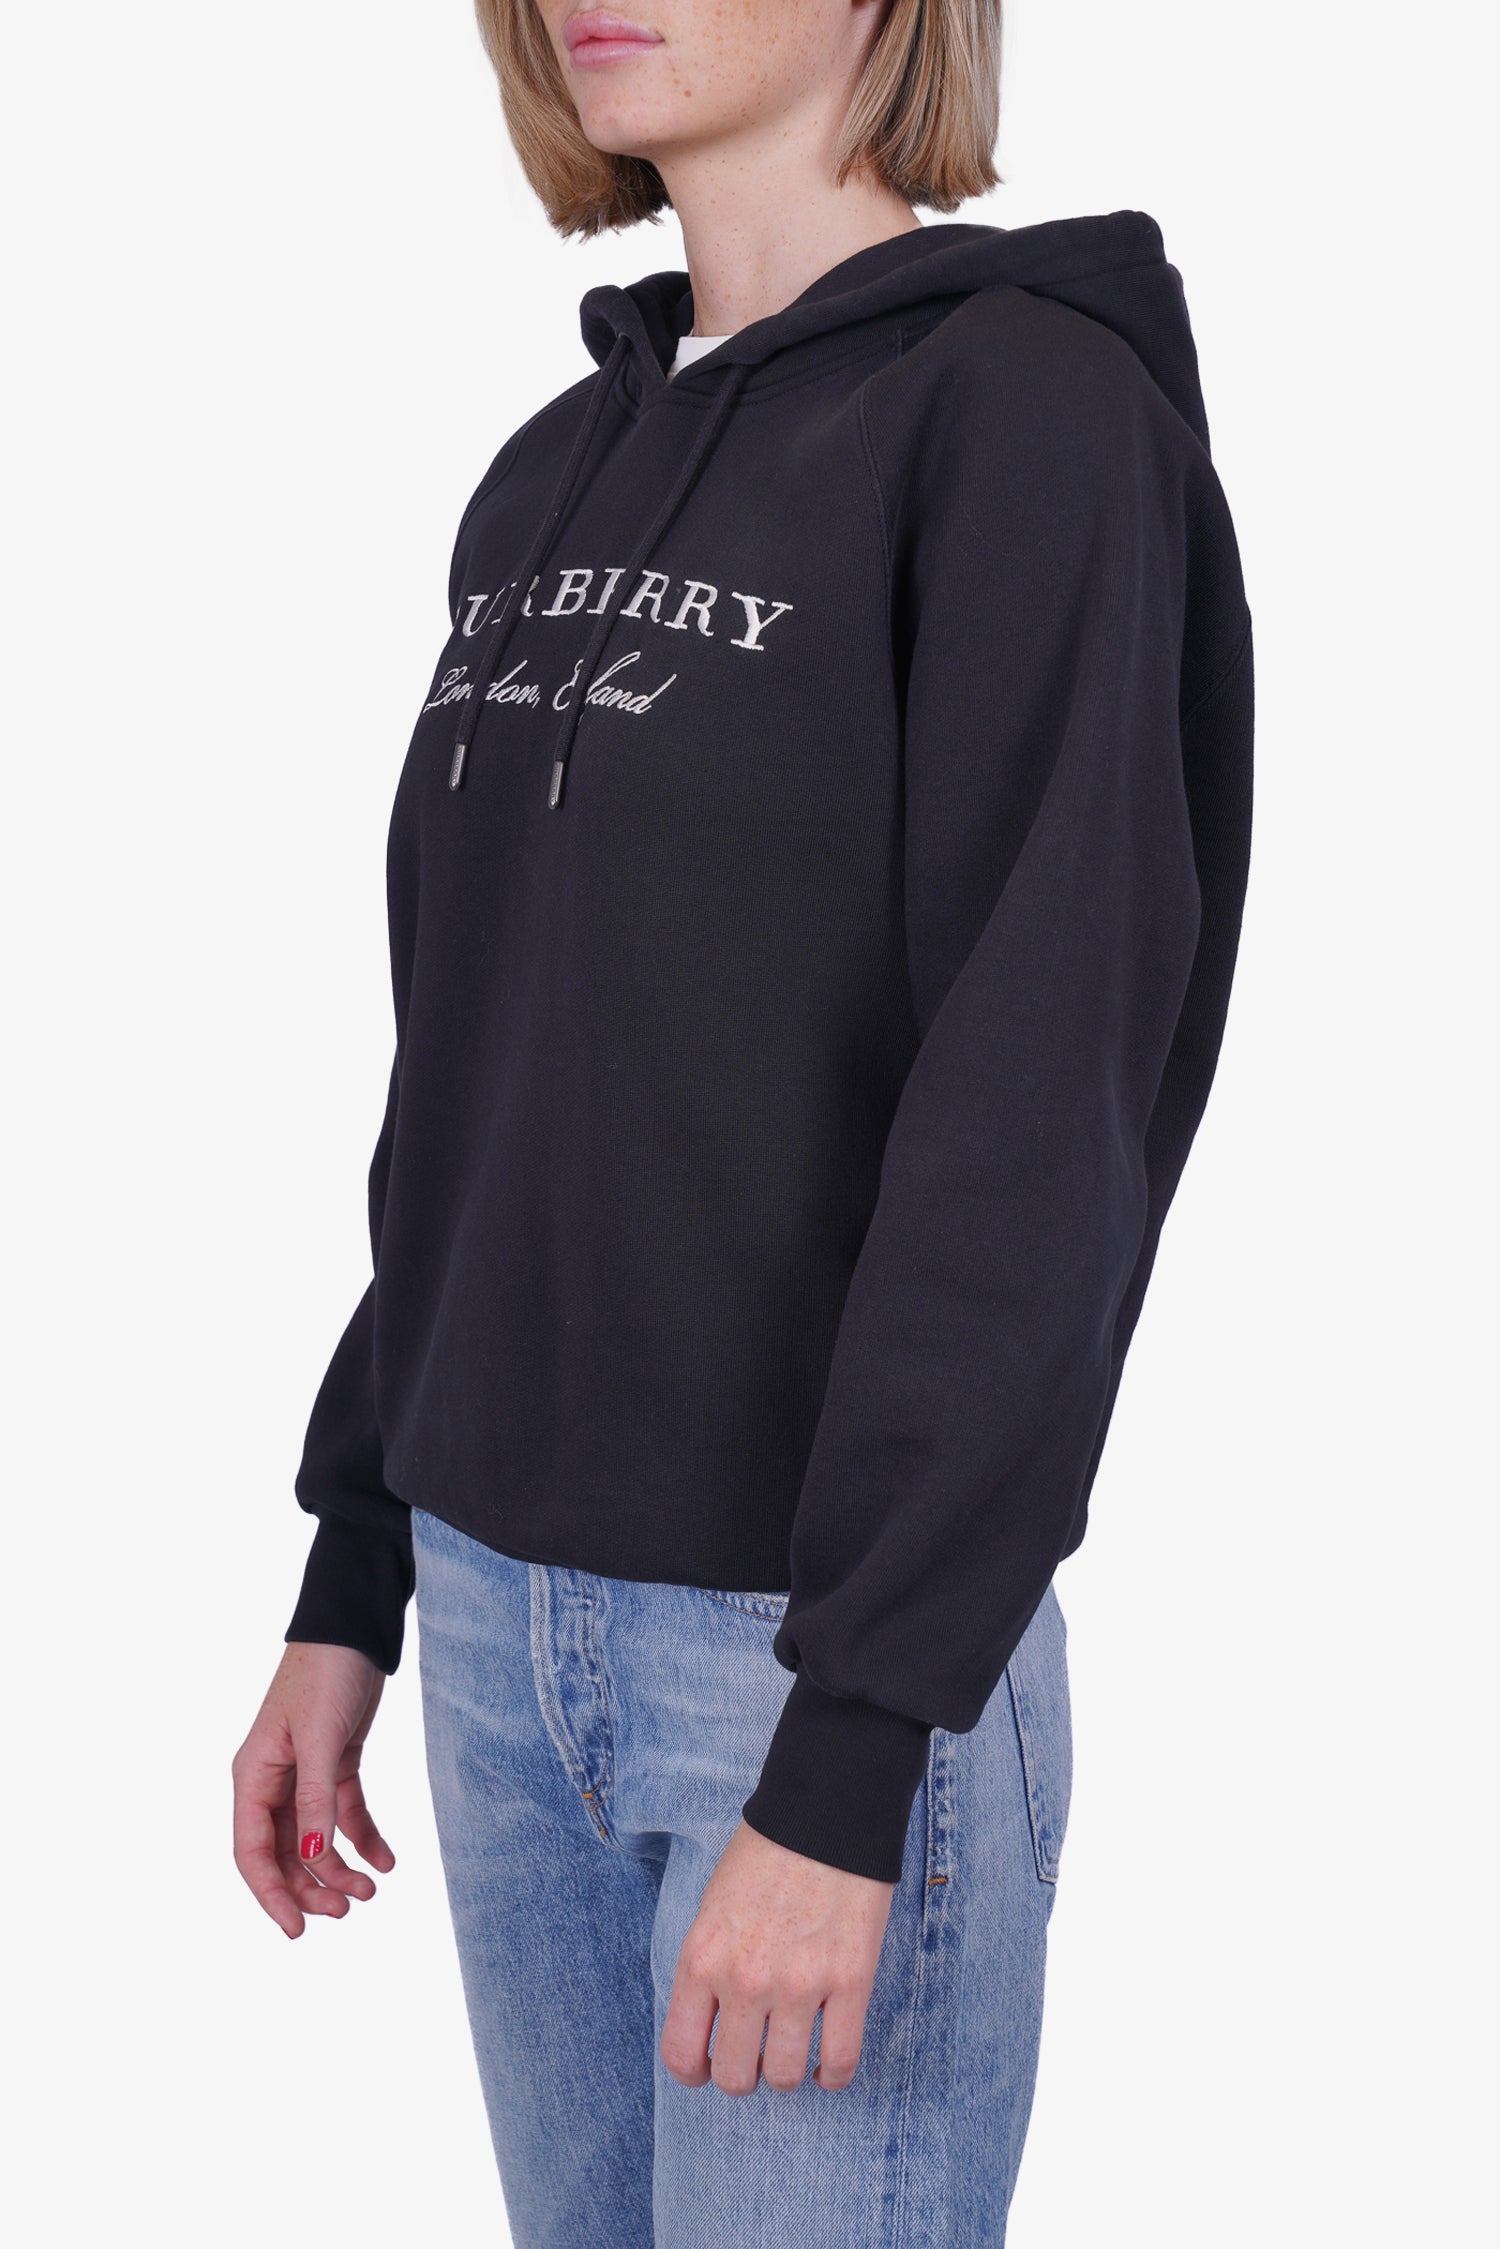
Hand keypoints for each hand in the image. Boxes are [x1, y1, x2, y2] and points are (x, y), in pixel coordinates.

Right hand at [232, 1641, 393, 1937]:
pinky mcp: (336, 1764)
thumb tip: (310, 1858)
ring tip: (371, 1890)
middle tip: (349, 1909)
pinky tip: (386, 1860)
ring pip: (314, 1840)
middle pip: (284, 1853)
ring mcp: (305, 1774)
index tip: (298, 1930)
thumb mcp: (321, 1738)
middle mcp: (273, 1781)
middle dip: (312, 1887)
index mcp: (253, 1775)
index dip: (271, 1895)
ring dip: (339, 1869)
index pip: (251, 1851)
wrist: (354, 1627)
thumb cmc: (326, 1673)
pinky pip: (344, 1814)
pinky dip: (363, 1839)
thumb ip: (315, 1799)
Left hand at [661, 1819, 895, 2094]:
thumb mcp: (713, 1906)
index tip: (708, 2066)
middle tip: (755, 2054)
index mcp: (703, 1957)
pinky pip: (840, 2062)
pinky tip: (828, 2066)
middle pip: (736, 2077)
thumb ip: (708, 1966)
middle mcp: (746, 1979)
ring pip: (785, 2077)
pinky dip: (833, 2075)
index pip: (682, 2053)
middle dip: (743, 2074)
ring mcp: (800, 1984)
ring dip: (787, 2073)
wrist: (826, 1811)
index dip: (695, 2072)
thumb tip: (713, 2023)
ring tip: (792, 2051)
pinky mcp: (851, 1982)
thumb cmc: (766, 1853)